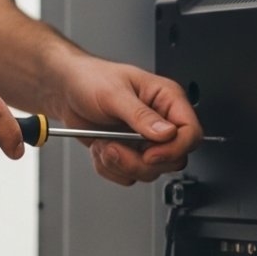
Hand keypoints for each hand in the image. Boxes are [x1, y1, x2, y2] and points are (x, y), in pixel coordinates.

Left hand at [40, 51, 202, 185]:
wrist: (65, 91)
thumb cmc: (90, 79)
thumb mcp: (114, 94)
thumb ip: (141, 115)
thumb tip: (166, 133)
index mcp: (166, 99)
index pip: (190, 133)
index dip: (173, 149)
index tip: (149, 153)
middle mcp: (160, 121)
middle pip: (173, 160)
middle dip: (139, 161)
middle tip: (115, 146)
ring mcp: (145, 140)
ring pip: (149, 171)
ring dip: (120, 163)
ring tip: (103, 143)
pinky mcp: (130, 153)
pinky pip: (128, 176)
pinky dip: (109, 168)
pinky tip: (100, 147)